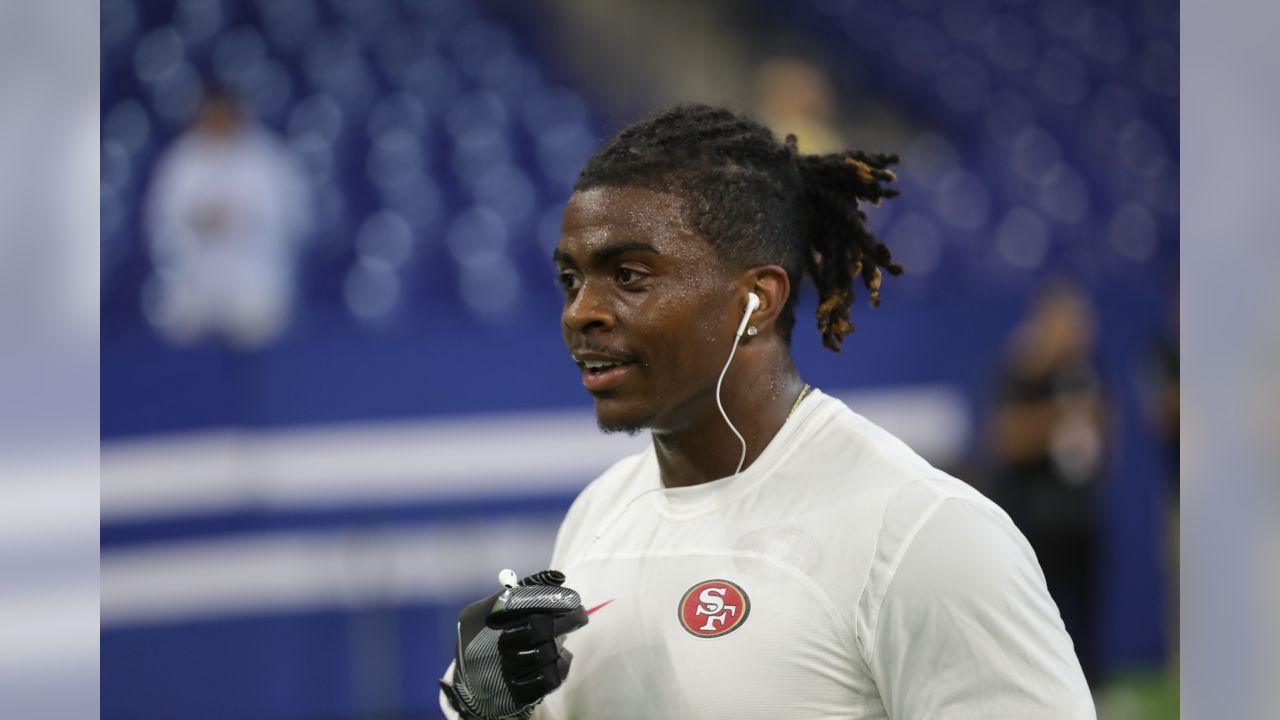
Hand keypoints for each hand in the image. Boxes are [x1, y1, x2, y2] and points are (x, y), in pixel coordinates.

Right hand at [442, 570, 587, 719]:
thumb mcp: (492, 610)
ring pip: (546, 651)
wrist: (473, 685)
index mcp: (478, 617)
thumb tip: (557, 577)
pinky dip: (561, 665)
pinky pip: (551, 676)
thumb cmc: (486, 638)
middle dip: (565, 619)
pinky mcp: (518, 693)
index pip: (517, 600)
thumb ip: (522, 591)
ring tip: (560, 639)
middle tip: (581, 613)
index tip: (571, 598)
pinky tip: (558, 658)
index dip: (548, 597)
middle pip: (537, 626)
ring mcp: (502, 672)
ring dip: (559, 643)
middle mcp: (486, 645)